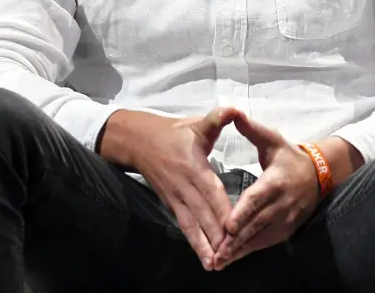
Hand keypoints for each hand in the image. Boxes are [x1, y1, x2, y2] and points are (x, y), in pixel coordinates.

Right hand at [101, 107, 240, 269]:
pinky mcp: (171, 205)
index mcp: (194, 167)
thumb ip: (217, 118)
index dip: (222, 209)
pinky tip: (204, 257)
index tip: (234, 227)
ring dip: (203, 245)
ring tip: (215, 265)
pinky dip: (194, 242)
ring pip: (192, 225)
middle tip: (229, 255)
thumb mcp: (197, 123)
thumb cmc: (175, 132)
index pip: (211, 192)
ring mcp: (176, 198)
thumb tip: (234, 109)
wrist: (140, 141)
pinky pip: (184, 226)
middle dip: (215, 235)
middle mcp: (184, 187)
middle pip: (202, 214)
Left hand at [212, 114, 320, 269]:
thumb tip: (234, 113)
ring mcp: (285, 219)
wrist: (319, 174)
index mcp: (275, 181)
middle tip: (216, 253)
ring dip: (239, 251)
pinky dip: (248, 251)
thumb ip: (252, 130)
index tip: (228, 226)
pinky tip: (232, 258)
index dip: (242, 213)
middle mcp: (281, 204)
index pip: (256, 199)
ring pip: (259, 238)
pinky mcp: (286, 230)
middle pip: (255, 224)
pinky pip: (265, 242)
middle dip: (235, 240)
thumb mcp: (273, 140)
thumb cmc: (289, 156)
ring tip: (219, 261)